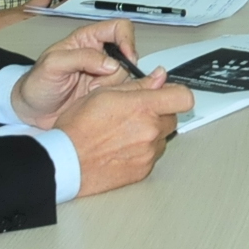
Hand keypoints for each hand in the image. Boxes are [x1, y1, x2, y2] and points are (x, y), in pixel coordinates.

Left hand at [12, 19, 140, 127]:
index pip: (119, 27)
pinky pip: (122, 91)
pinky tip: (93, 99)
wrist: (31, 112)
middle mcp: (99, 54)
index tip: (127, 58)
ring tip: (89, 93)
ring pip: (126, 74)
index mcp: (87, 39)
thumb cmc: (36, 84)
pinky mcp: (104, 91)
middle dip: (119, 70)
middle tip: (99, 83)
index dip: (127, 40)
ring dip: (112, 86)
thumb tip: (112, 63)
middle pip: (128, 53)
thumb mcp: (52, 65)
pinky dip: (113, 97)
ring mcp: (103, 74)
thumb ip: (81, 58)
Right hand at [58, 74, 194, 197]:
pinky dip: (143, 151)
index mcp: (142, 107)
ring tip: (126, 133)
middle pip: (173, 117)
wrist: (65, 162)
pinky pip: (152, 156)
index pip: (183, 97)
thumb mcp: (103, 94)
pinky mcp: (143, 171)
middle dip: (160, 113)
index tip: (169, 94)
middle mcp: (150, 131)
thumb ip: (138, 85)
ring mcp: (148, 153)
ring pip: (162, 137)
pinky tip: (123, 147)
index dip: (177, 93)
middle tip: (138, 114)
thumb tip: (159, 77)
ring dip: (151, 133)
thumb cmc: (77, 128)